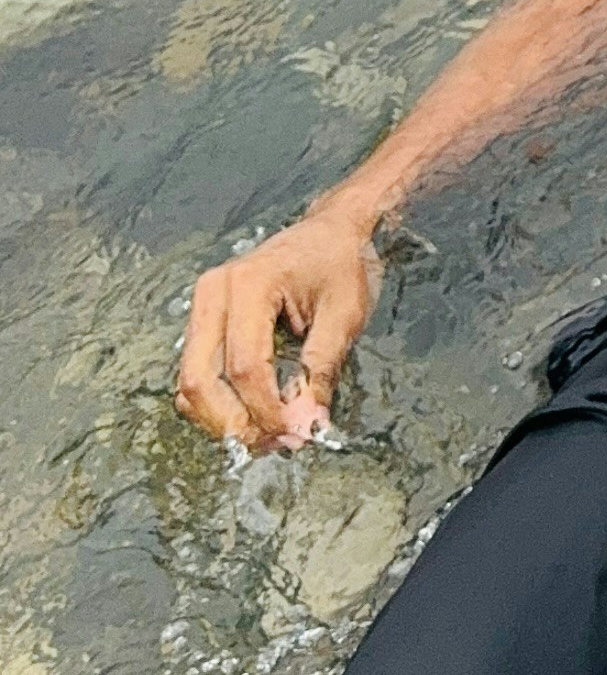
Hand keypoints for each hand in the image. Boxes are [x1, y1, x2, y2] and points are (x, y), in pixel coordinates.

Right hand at [176, 208, 382, 454]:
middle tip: (280, 444)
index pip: (245, 367)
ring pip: (192, 383)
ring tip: (272, 435)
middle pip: (201, 380)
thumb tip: (307, 426)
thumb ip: (321, 371)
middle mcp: (214, 293)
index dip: (266, 411)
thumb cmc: (343, 264)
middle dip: (237, 423)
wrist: (332, 230)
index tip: (297, 436)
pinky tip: (256, 416)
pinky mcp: (205, 320)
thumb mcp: (345, 315)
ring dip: (225, 420)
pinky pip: (199, 373)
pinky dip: (221, 404)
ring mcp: (203, 305)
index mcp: (249, 284)